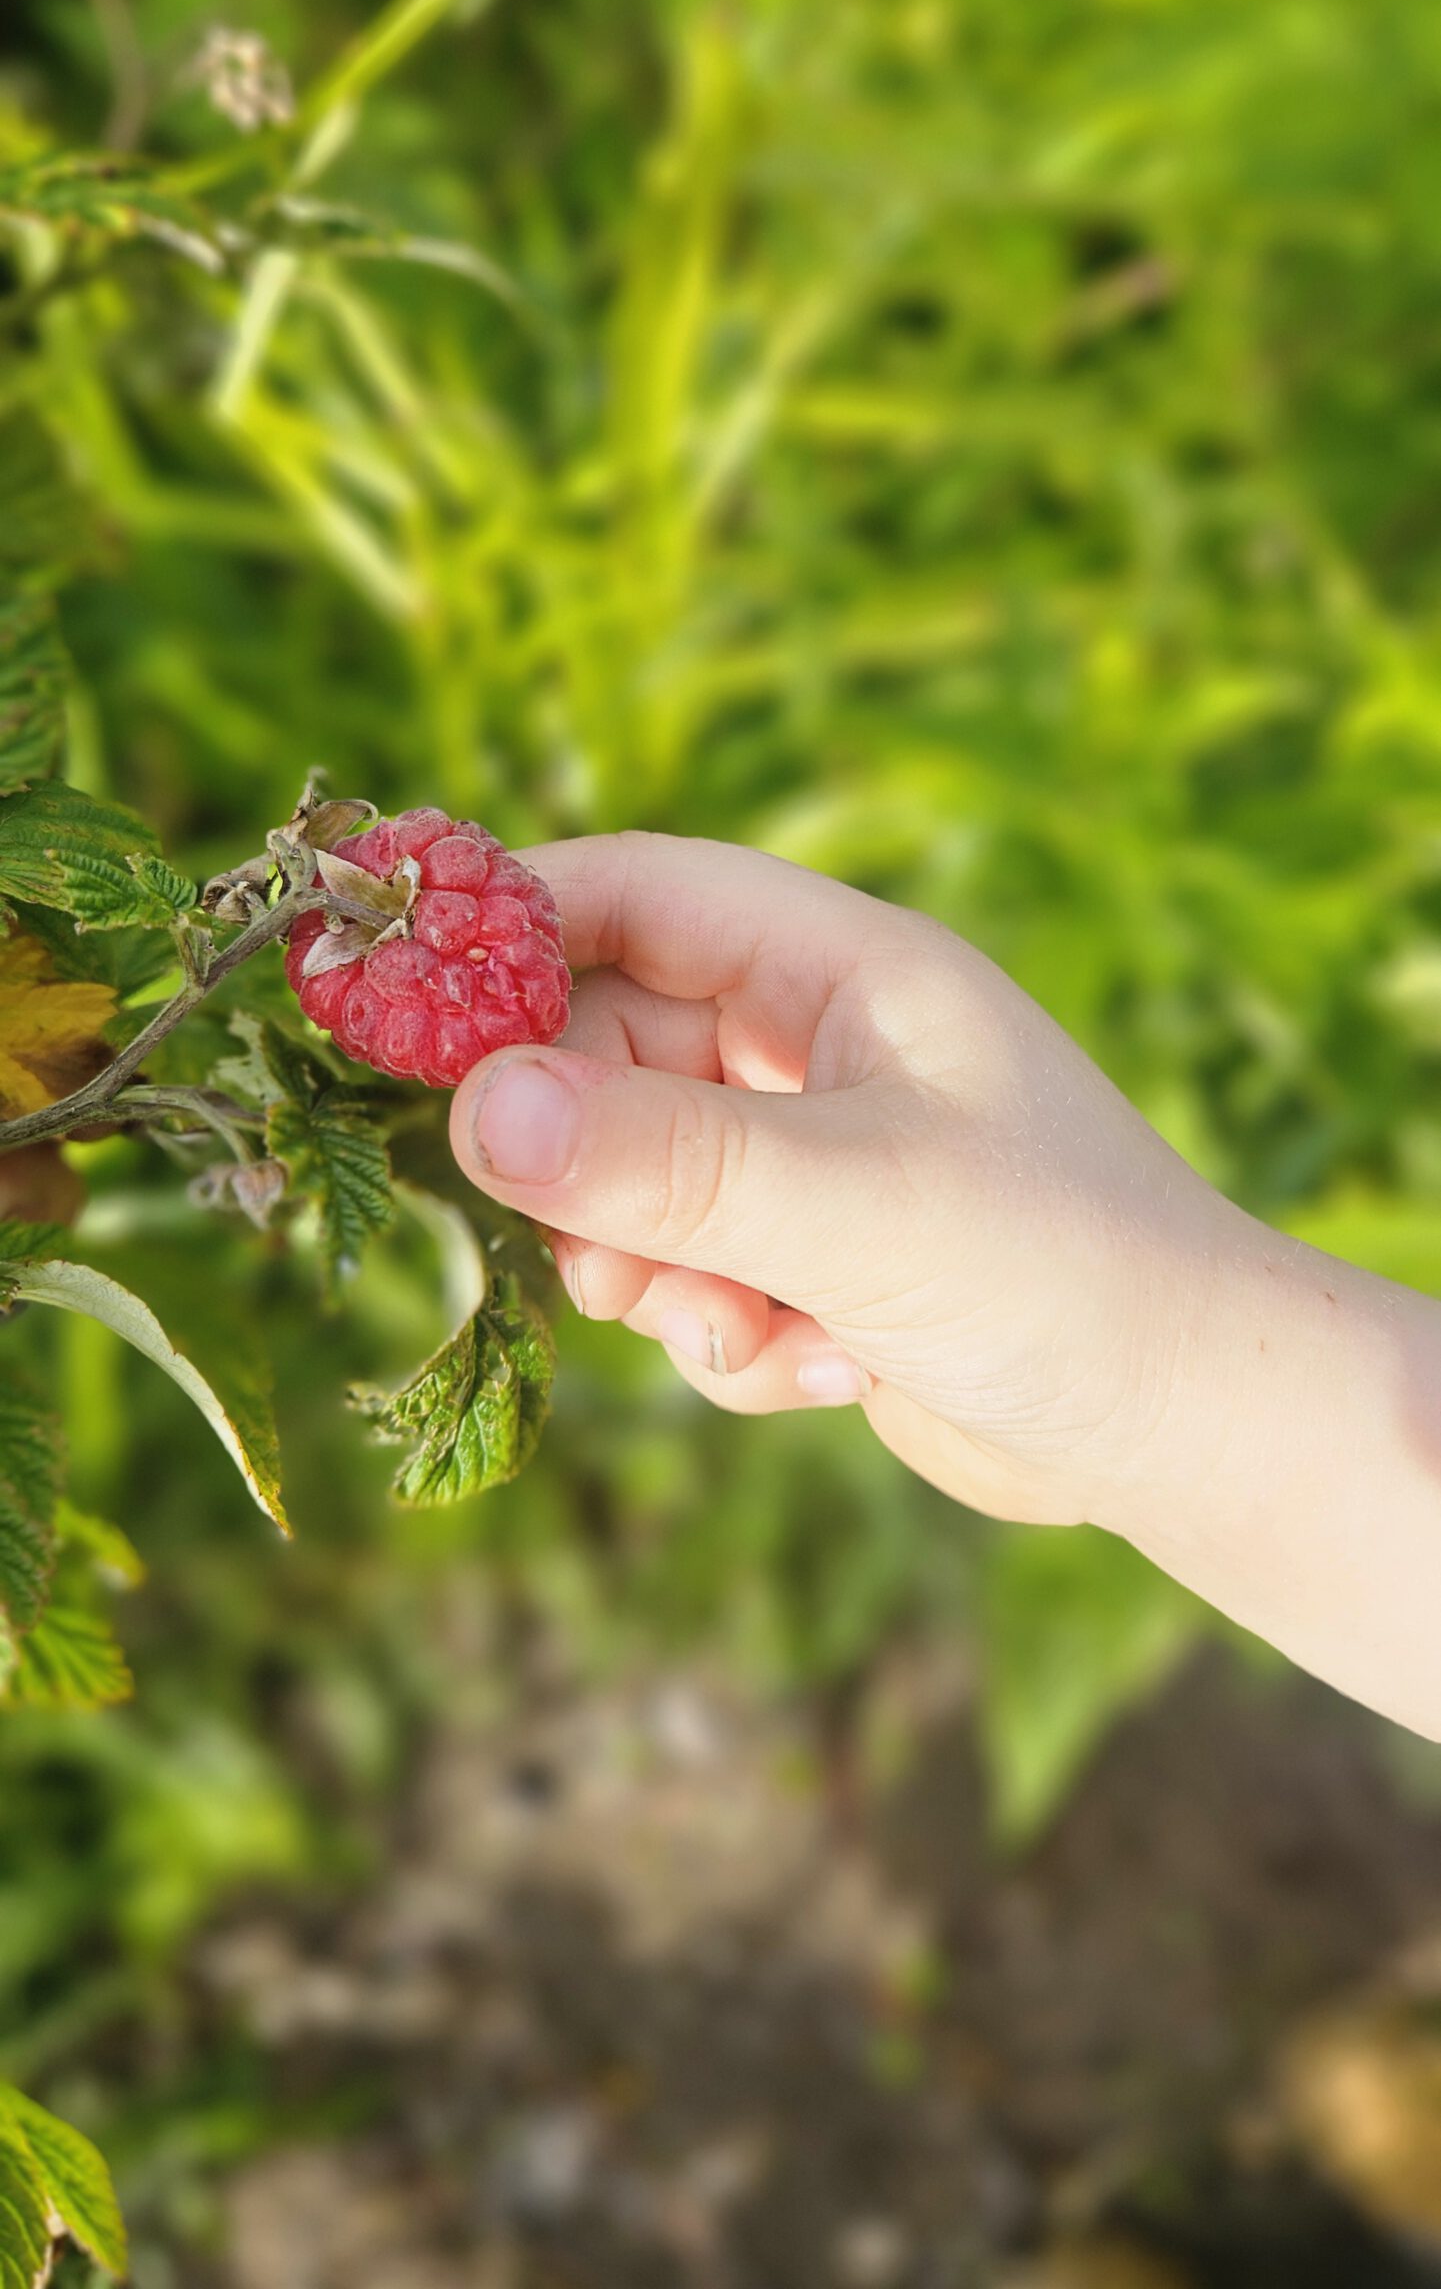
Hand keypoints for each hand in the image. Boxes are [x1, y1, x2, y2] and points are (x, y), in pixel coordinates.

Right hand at [448, 833, 1241, 1527]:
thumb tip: (476, 1108)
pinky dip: (719, 1332)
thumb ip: (665, 1158)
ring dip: (653, 1267)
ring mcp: (808, 1154)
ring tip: (737, 1321)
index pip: (632, 895)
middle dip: (581, 1158)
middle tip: (584, 1241)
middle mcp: (814, 1044)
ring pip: (629, 1181)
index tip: (385, 994)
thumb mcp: (856, 1205)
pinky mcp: (809, 1258)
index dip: (502, 928)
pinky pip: (685, 1276)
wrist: (1186, 1428)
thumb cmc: (1062, 1270)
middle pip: (605, 1050)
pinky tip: (819, 1370)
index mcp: (841, 968)